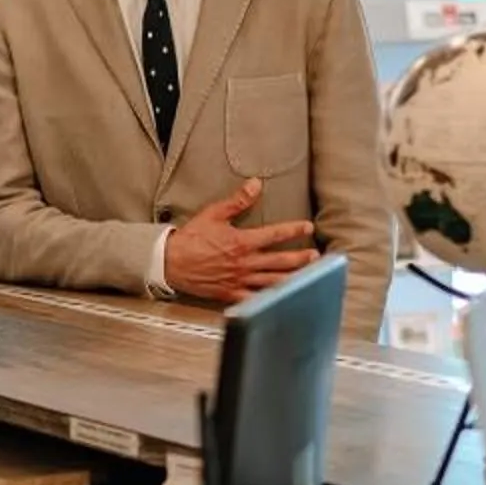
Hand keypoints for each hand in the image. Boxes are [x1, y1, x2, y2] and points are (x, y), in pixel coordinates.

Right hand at [164, 177, 319, 303]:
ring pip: (272, 281)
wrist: (169, 262)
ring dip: (293, 279)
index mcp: (242, 241)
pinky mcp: (231, 293)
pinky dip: (270, 301)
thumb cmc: (191, 238)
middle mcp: (244, 262)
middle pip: (280, 261)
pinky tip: (284, 300)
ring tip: (309, 278)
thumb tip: (256, 184)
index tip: (308, 227)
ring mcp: (239, 280)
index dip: (294, 230)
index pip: (275, 234)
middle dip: (300, 259)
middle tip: (316, 256)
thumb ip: (238, 201)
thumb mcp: (214, 214)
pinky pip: (255, 300)